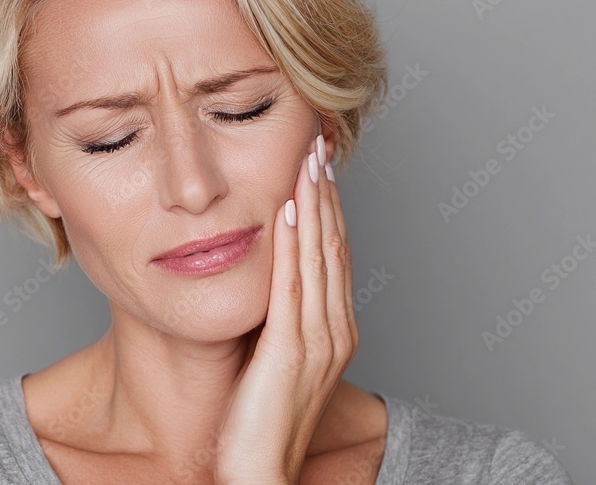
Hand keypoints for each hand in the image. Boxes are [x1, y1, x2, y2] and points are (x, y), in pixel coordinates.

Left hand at [214, 134, 357, 483]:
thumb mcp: (277, 357)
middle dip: (325, 192)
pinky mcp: (290, 353)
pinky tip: (285, 210)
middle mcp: (335, 329)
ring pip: (317, 257)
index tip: (319, 166)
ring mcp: (317, 341)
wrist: (261, 473)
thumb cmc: (262, 420)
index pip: (334, 254)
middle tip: (319, 144)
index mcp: (334, 330)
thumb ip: (281, 318)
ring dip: (312, 204)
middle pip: (332, 245)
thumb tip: (266, 280)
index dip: (329, 207)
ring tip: (306, 159)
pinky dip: (291, 244)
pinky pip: (292, 287)